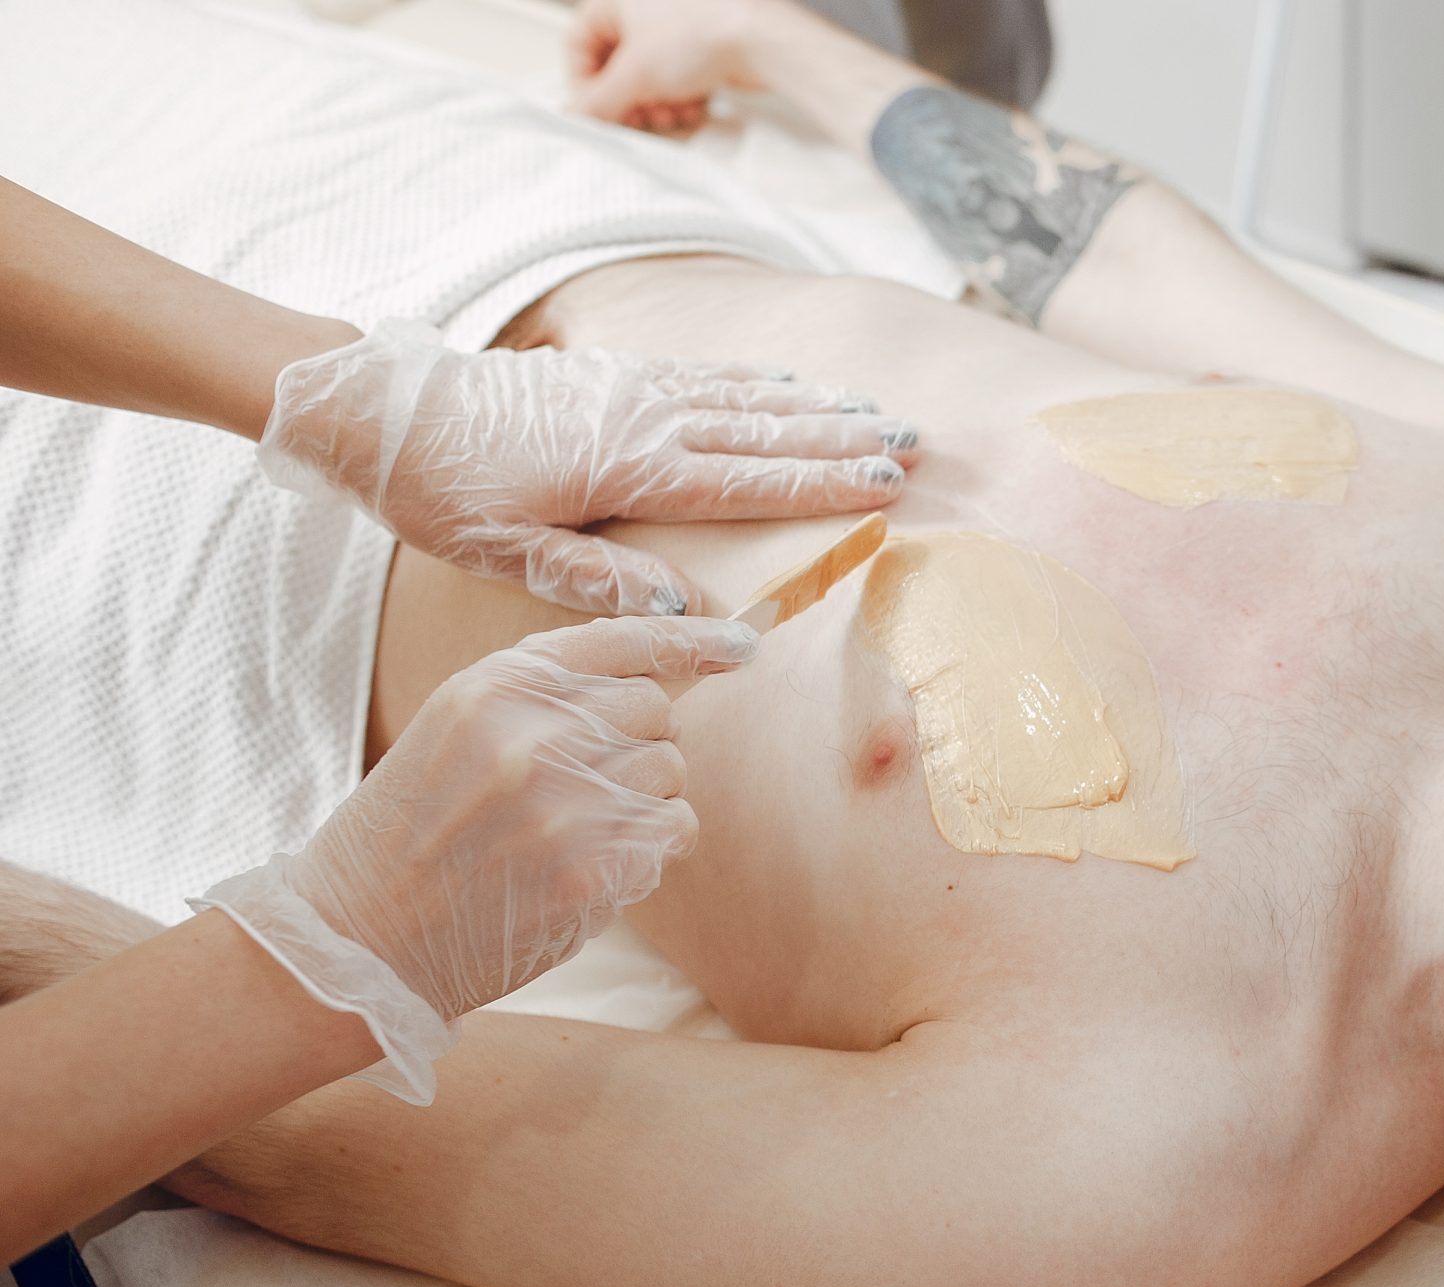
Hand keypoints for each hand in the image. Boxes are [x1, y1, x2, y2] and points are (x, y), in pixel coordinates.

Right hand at [194, 617, 757, 1100]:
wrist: (359, 936)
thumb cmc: (411, 833)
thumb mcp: (456, 730)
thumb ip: (544, 698)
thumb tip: (660, 681)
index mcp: (494, 686)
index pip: (620, 641)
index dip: (692, 641)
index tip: (740, 644)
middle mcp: (533, 734)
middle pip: (655, 709)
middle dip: (641, 743)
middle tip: (587, 786)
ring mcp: (566, 803)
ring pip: (672, 771)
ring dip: (647, 799)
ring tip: (581, 829)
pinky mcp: (591, 869)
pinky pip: (674, 831)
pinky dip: (654, 846)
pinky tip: (599, 862)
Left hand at [259, 321, 918, 615]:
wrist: (381, 407)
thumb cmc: (438, 490)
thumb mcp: (504, 552)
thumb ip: (596, 578)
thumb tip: (685, 606)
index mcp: (627, 471)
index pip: (748, 481)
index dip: (823, 483)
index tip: (886, 483)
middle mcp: (642, 420)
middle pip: (765, 431)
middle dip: (843, 439)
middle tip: (913, 443)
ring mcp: (630, 389)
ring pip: (744, 397)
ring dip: (815, 407)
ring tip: (875, 411)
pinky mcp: (610, 374)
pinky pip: (705, 375)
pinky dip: (760, 383)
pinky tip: (791, 388)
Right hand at [566, 0, 802, 132]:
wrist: (762, 41)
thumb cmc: (700, 35)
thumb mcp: (635, 76)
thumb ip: (598, 102)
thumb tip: (576, 116)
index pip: (579, 44)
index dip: (584, 83)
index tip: (597, 111)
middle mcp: (644, 5)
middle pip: (616, 64)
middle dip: (627, 99)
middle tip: (637, 119)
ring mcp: (674, 23)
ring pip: (648, 76)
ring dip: (655, 104)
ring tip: (669, 113)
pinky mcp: (702, 44)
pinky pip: (677, 77)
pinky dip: (680, 96)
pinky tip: (693, 105)